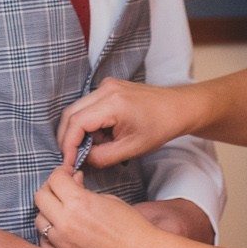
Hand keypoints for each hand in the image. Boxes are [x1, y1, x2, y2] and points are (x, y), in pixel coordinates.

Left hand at [33, 166, 168, 247]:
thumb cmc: (132, 227)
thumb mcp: (109, 200)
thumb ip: (84, 191)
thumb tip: (73, 182)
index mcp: (79, 203)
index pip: (54, 179)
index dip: (61, 172)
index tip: (68, 174)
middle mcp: (66, 223)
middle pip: (40, 197)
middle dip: (51, 189)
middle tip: (63, 190)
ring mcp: (63, 244)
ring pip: (39, 221)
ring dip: (48, 212)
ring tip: (63, 212)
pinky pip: (45, 244)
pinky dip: (50, 235)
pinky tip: (62, 232)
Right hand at [57, 78, 199, 169]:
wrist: (178, 108)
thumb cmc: (160, 128)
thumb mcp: (131, 149)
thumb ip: (101, 157)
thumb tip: (81, 159)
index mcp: (113, 103)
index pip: (76, 123)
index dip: (68, 145)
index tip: (69, 162)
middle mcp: (106, 89)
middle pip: (71, 113)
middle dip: (68, 138)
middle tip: (74, 158)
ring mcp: (106, 85)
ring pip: (77, 109)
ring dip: (79, 131)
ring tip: (97, 146)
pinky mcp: (108, 87)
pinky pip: (87, 105)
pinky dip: (88, 122)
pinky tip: (102, 135)